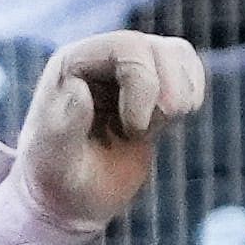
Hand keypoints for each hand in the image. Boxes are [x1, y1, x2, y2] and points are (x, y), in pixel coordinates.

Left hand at [0, 30, 206, 244]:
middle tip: (146, 133)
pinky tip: (169, 123)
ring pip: (178, 54)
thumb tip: (78, 90)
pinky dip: (191, 95)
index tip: (135, 129)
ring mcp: (129, 68)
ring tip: (156, 128)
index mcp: (73, 63)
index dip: (144, 83)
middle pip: (158, 50)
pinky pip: (188, 69)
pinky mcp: (152, 86)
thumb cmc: (55, 179)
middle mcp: (102, 58)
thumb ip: (62, 127)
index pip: (127, 46)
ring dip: (181, 95)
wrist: (71, 198)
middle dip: (166, 94)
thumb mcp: (53, 159)